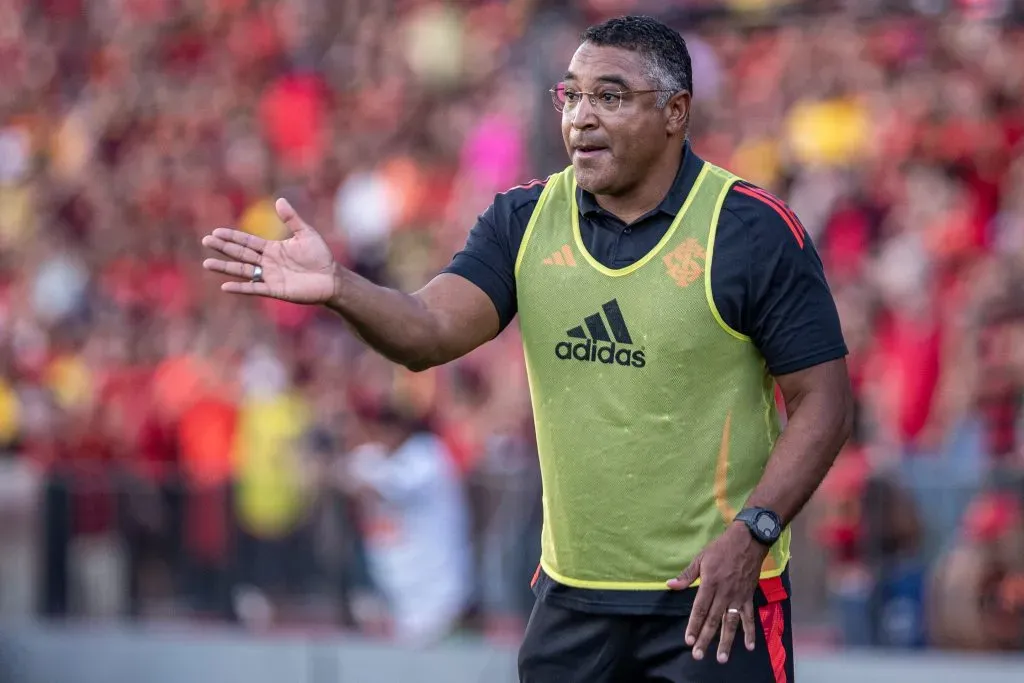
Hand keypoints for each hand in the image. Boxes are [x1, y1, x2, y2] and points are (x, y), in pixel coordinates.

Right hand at [202, 198, 335, 303]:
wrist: (331, 278)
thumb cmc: (320, 256)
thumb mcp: (306, 234)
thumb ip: (292, 219)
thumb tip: (279, 200)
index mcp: (272, 248)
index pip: (247, 241)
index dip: (232, 237)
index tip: (216, 232)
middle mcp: (267, 262)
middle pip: (240, 254)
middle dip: (223, 248)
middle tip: (206, 241)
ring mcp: (270, 276)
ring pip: (242, 271)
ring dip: (225, 267)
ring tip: (208, 263)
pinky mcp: (275, 290)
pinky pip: (254, 288)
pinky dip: (240, 288)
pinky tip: (225, 286)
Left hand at [666, 522, 767, 663]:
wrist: (748, 541)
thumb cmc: (721, 548)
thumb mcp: (701, 557)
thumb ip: (687, 575)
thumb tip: (670, 585)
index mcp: (710, 584)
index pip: (700, 609)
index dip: (694, 625)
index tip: (689, 640)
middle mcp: (724, 594)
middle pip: (713, 620)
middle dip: (705, 639)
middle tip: (698, 655)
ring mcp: (738, 597)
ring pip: (731, 623)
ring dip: (726, 642)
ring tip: (721, 658)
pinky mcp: (748, 597)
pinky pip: (749, 617)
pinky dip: (750, 632)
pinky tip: (749, 646)